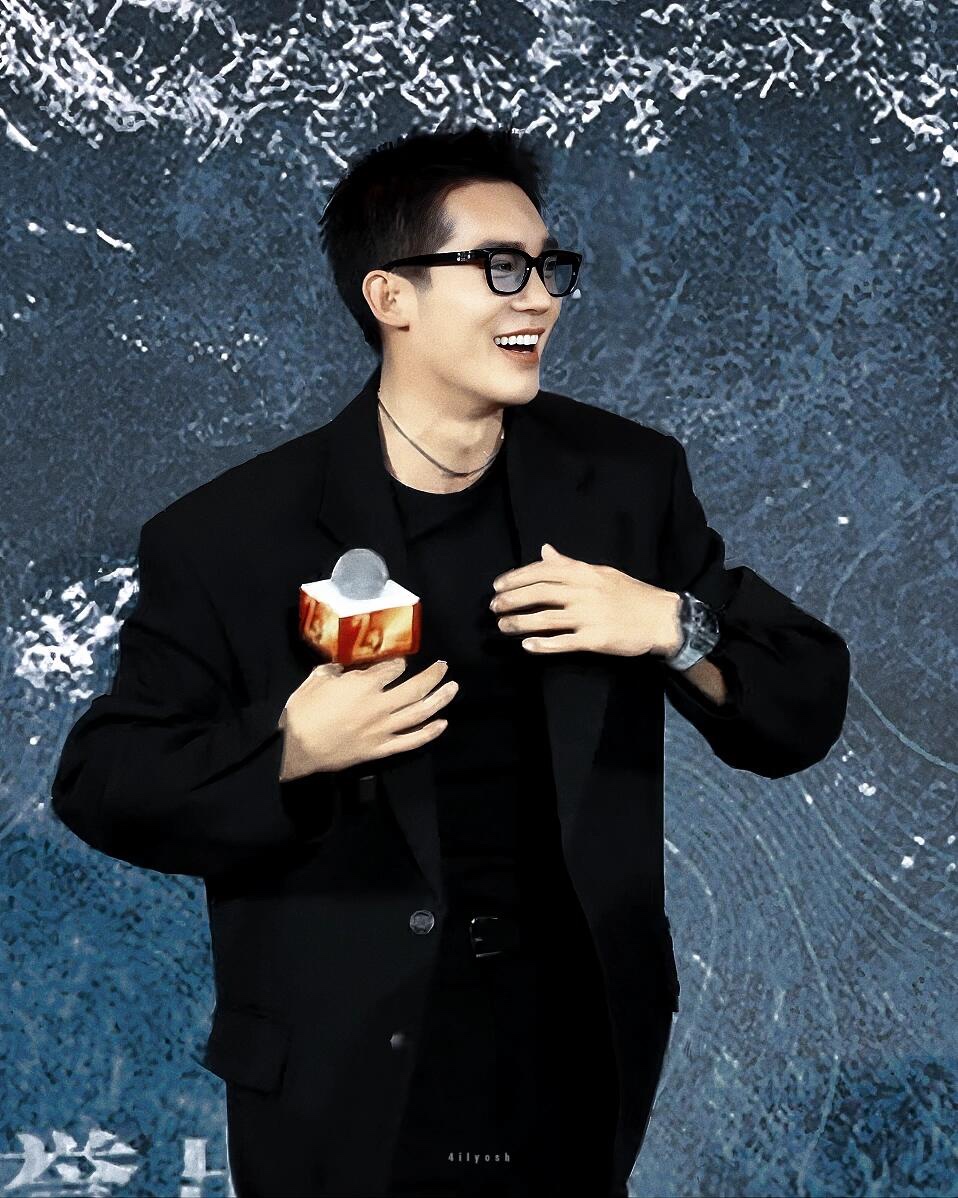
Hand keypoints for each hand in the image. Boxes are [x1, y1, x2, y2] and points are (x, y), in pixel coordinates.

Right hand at [277, 658, 456, 780]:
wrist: (297, 750)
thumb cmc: (303, 713)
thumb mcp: (315, 681)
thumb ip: (334, 670)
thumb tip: (343, 666)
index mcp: (364, 685)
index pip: (392, 668)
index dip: (399, 662)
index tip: (402, 660)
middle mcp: (380, 705)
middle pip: (415, 687)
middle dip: (433, 674)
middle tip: (444, 665)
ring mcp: (384, 729)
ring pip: (419, 713)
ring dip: (439, 699)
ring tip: (453, 688)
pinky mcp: (381, 749)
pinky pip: (411, 741)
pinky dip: (429, 733)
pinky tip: (442, 724)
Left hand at [490, 543, 682, 656]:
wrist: (661, 617)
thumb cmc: (630, 593)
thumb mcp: (600, 572)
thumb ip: (569, 563)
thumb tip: (544, 550)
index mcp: (584, 573)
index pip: (542, 571)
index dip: (516, 578)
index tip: (497, 586)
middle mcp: (584, 592)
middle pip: (539, 593)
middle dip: (512, 600)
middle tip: (493, 607)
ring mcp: (589, 616)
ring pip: (546, 619)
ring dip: (520, 623)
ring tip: (502, 626)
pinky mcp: (596, 639)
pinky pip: (564, 642)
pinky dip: (543, 644)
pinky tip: (527, 646)